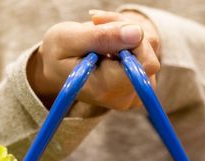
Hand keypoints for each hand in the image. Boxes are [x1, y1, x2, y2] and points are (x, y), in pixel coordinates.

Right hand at [27, 12, 160, 110]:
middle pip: (149, 54)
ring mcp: (135, 91)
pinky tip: (107, 37)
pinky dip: (129, 38)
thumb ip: (101, 37)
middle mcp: (126, 96)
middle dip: (126, 29)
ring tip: (97, 28)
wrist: (56, 70)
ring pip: (149, 48)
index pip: (146, 63)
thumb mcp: (68, 39)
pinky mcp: (139, 81)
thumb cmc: (57, 55)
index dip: (132, 39)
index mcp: (107, 89)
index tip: (103, 24)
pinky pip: (147, 51)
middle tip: (96, 20)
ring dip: (125, 30)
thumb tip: (137, 33)